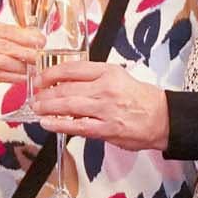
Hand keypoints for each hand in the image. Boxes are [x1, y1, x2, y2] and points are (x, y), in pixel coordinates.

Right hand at [0, 18, 42, 104]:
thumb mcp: (2, 42)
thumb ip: (18, 36)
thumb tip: (37, 36)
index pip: (6, 30)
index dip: (25, 37)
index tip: (40, 41)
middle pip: (4, 46)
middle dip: (25, 53)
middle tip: (39, 58)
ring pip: (2, 61)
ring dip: (21, 67)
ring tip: (34, 69)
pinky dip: (13, 77)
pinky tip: (23, 78)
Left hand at [34, 61, 169, 152]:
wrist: (162, 118)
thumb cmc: (140, 99)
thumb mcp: (118, 78)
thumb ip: (93, 80)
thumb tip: (66, 85)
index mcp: (108, 72)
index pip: (73, 68)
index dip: (51, 73)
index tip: (40, 77)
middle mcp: (105, 88)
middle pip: (67, 87)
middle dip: (45, 92)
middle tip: (34, 95)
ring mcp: (105, 109)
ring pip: (69, 106)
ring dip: (48, 107)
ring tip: (36, 108)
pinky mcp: (106, 129)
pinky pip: (77, 126)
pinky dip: (59, 125)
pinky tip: (47, 123)